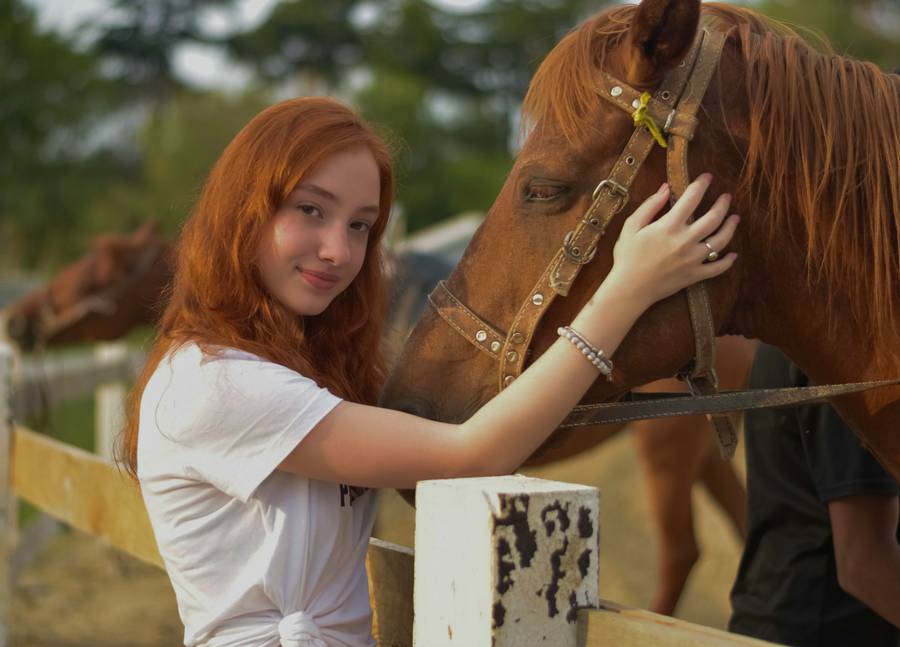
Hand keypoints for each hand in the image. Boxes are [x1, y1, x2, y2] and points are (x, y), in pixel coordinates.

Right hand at [606, 173, 738, 308]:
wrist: (629, 289)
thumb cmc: (627, 257)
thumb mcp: (631, 226)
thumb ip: (650, 206)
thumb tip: (666, 188)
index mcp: (669, 226)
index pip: (691, 199)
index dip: (701, 185)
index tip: (708, 177)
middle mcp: (685, 240)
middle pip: (713, 218)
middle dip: (723, 204)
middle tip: (727, 197)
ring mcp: (693, 259)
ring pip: (721, 240)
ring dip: (731, 227)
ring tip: (735, 218)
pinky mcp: (695, 275)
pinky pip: (717, 268)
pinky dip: (728, 261)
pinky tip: (733, 254)